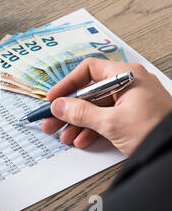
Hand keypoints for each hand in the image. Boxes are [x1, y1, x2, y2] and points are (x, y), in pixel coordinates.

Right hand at [41, 58, 171, 155]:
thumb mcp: (112, 122)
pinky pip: (105, 118)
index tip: (54, 98)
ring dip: (77, 122)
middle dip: (68, 109)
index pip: (88, 70)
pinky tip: (81, 139)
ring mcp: (131, 101)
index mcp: (126, 76)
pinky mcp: (132, 116)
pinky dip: (91, 129)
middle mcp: (128, 85)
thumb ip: (81, 113)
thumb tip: (59, 106)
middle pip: (89, 92)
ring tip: (63, 134)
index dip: (68, 84)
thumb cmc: (158, 130)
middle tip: (51, 119)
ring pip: (95, 108)